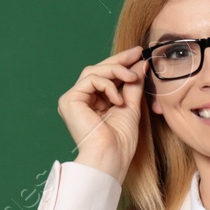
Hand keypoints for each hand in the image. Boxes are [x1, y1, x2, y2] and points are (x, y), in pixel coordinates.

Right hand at [57, 45, 147, 181]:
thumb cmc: (120, 141)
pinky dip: (107, 85)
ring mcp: (72, 100)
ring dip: (116, 71)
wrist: (110, 157)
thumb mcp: (131, 106)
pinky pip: (90, 80)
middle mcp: (80, 100)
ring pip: (94, 72)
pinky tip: (118, 100)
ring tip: (132, 78)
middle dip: (119, 61)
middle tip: (137, 53)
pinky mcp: (69, 100)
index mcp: (92, 103)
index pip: (105, 76)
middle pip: (97, 70)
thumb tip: (140, 63)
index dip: (121, 63)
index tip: (139, 54)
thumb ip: (132, 85)